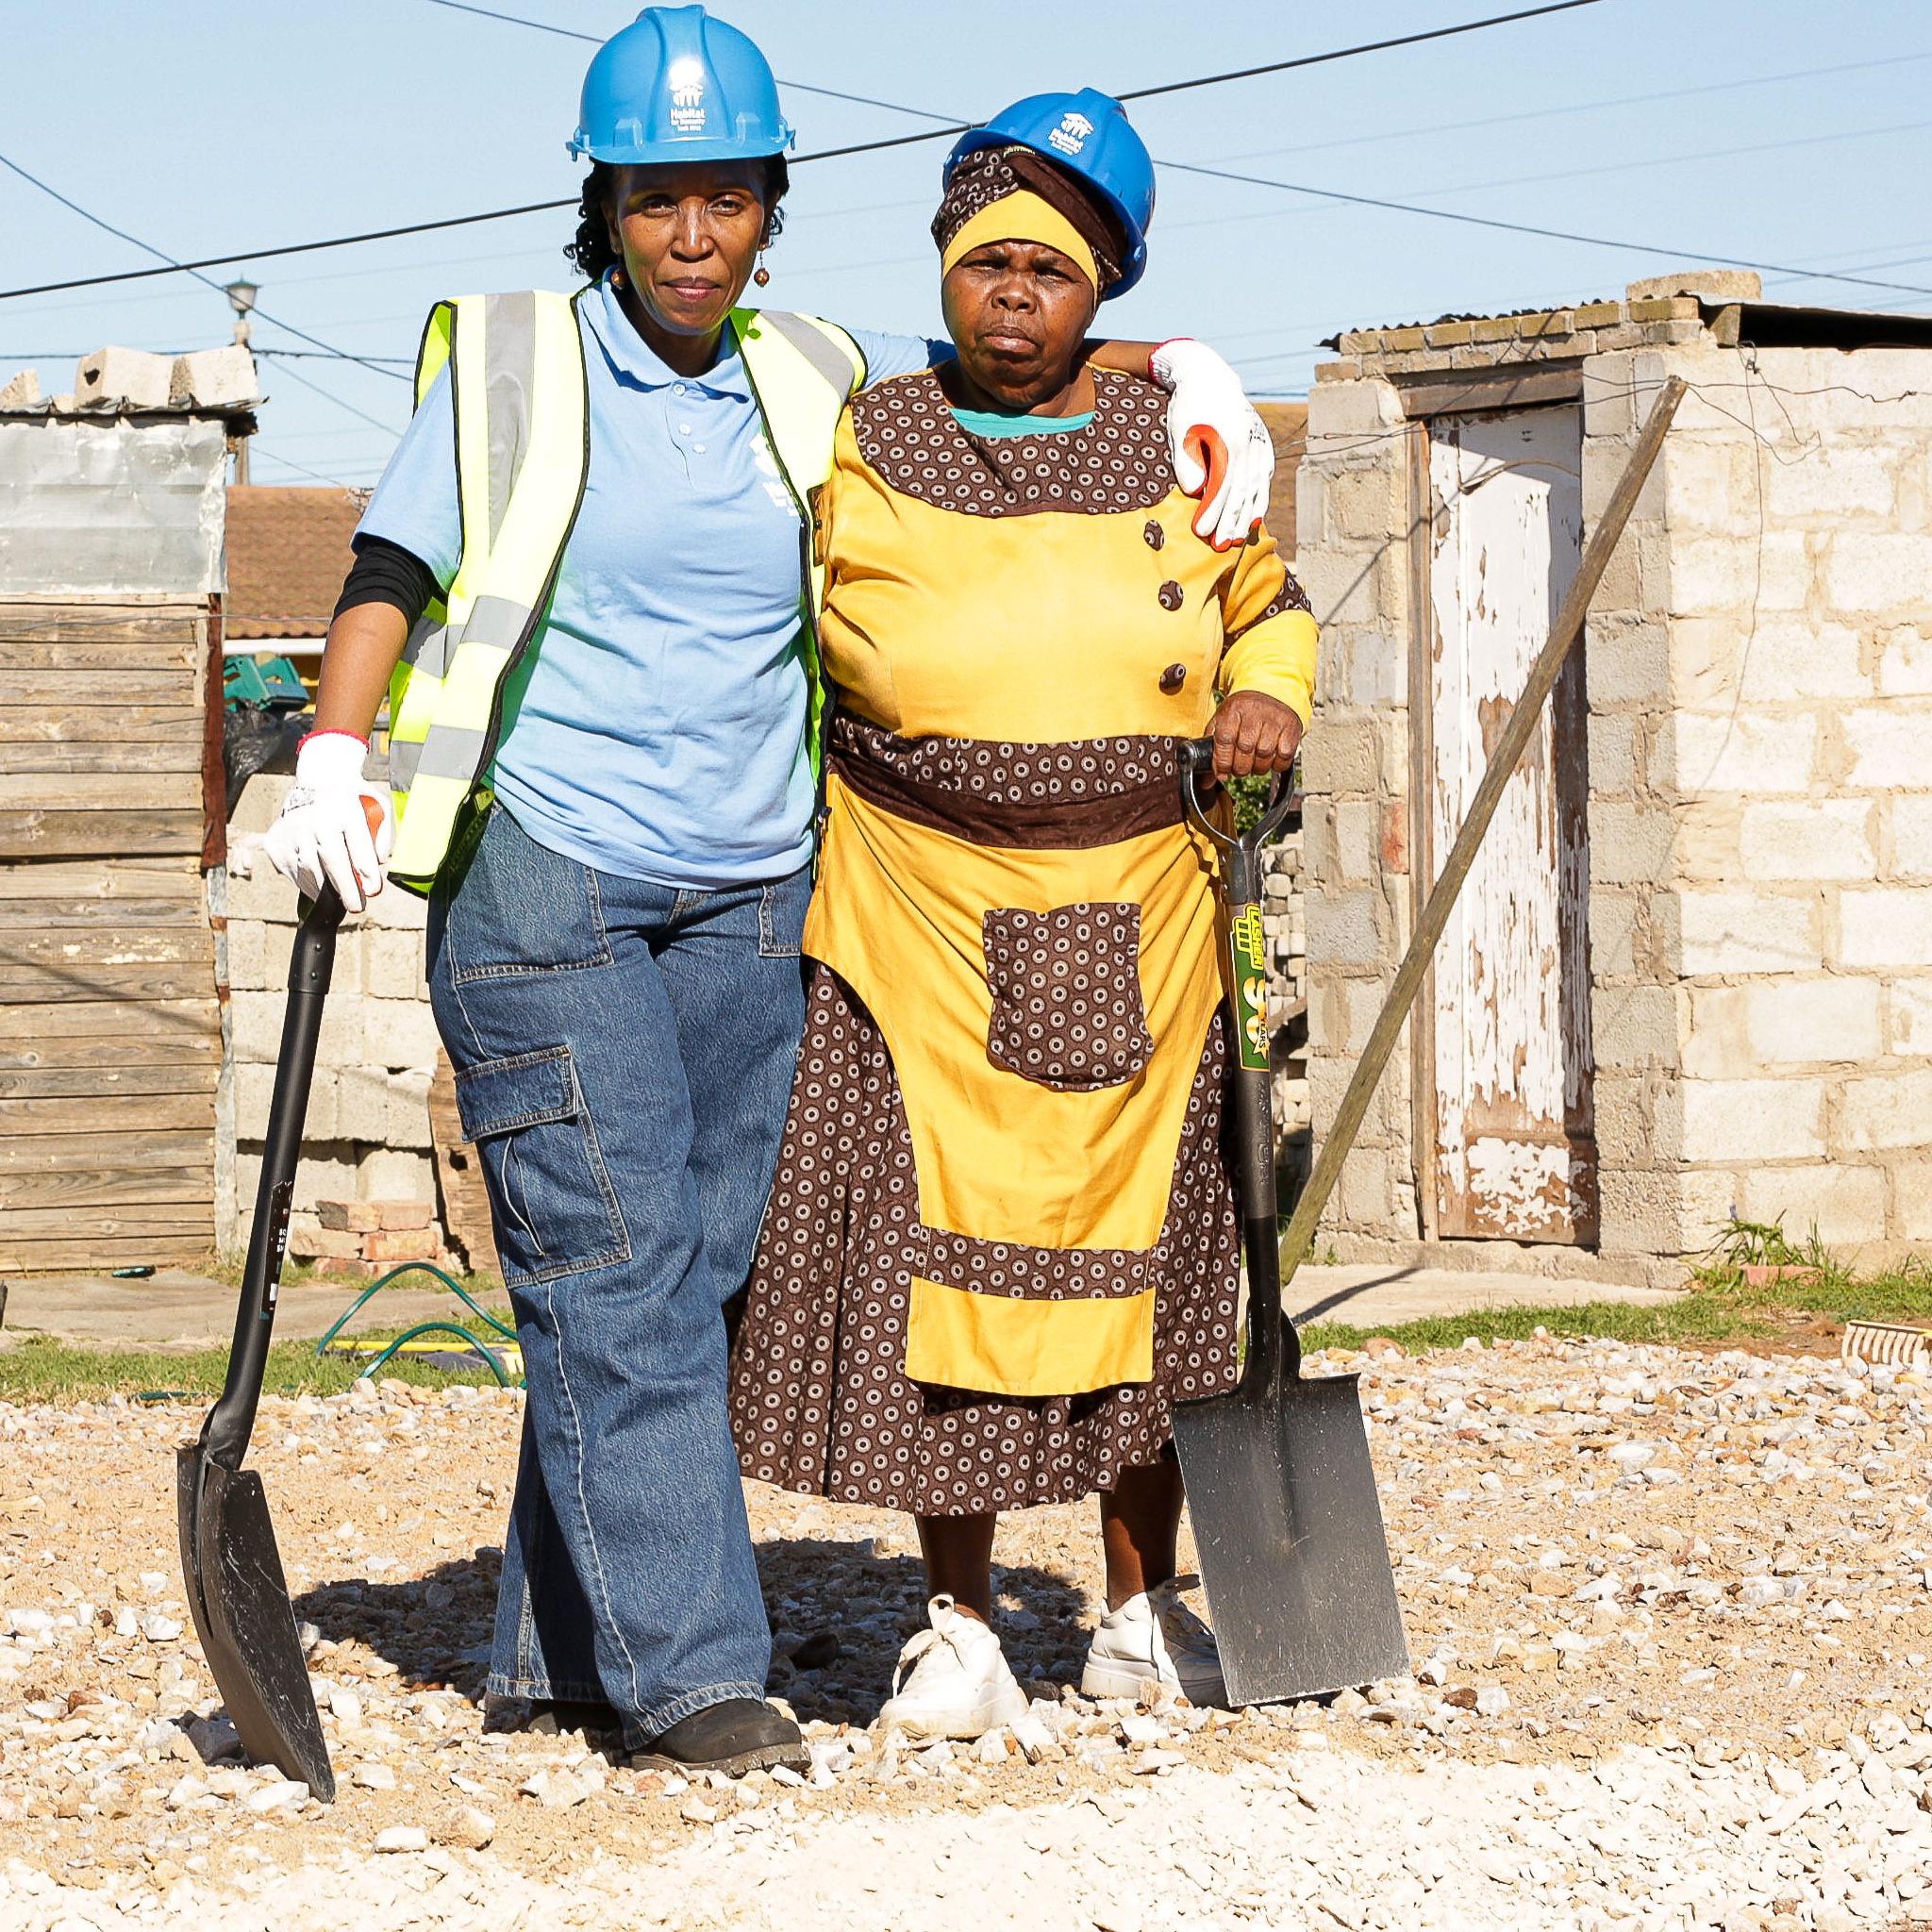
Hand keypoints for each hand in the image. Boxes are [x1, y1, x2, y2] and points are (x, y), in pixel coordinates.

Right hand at [258, 730, 393, 912]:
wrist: (317, 779)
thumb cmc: (353, 800)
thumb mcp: (378, 806)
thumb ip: (382, 834)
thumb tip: (379, 863)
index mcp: (344, 811)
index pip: (357, 847)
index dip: (365, 872)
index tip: (373, 891)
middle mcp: (316, 820)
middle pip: (331, 863)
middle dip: (346, 889)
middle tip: (357, 907)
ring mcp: (293, 831)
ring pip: (310, 872)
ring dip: (325, 890)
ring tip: (338, 897)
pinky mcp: (277, 843)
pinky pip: (293, 872)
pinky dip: (307, 884)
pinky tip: (319, 885)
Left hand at [1149, 338, 1274, 551]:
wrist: (1210, 377)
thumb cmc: (1189, 406)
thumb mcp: (1181, 431)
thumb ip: (1187, 462)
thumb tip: (1197, 492)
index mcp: (1231, 437)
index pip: (1223, 483)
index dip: (1213, 510)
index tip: (1202, 532)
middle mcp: (1252, 441)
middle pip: (1242, 490)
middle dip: (1230, 521)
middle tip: (1220, 545)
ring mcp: (1261, 443)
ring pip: (1257, 487)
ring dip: (1246, 516)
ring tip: (1235, 540)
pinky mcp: (1263, 444)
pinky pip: (1264, 478)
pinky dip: (1259, 500)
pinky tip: (1253, 520)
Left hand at [1211, 692, 1303, 778]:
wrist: (1272, 691)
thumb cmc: (1244, 711)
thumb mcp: (1223, 721)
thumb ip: (1213, 749)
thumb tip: (1206, 781)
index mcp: (1233, 710)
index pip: (1225, 740)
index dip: (1222, 762)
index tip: (1222, 773)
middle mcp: (1254, 713)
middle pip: (1245, 750)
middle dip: (1240, 768)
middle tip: (1239, 770)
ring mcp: (1274, 720)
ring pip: (1264, 754)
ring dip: (1258, 768)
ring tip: (1254, 764)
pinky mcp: (1291, 728)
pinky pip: (1284, 755)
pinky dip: (1276, 765)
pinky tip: (1270, 760)